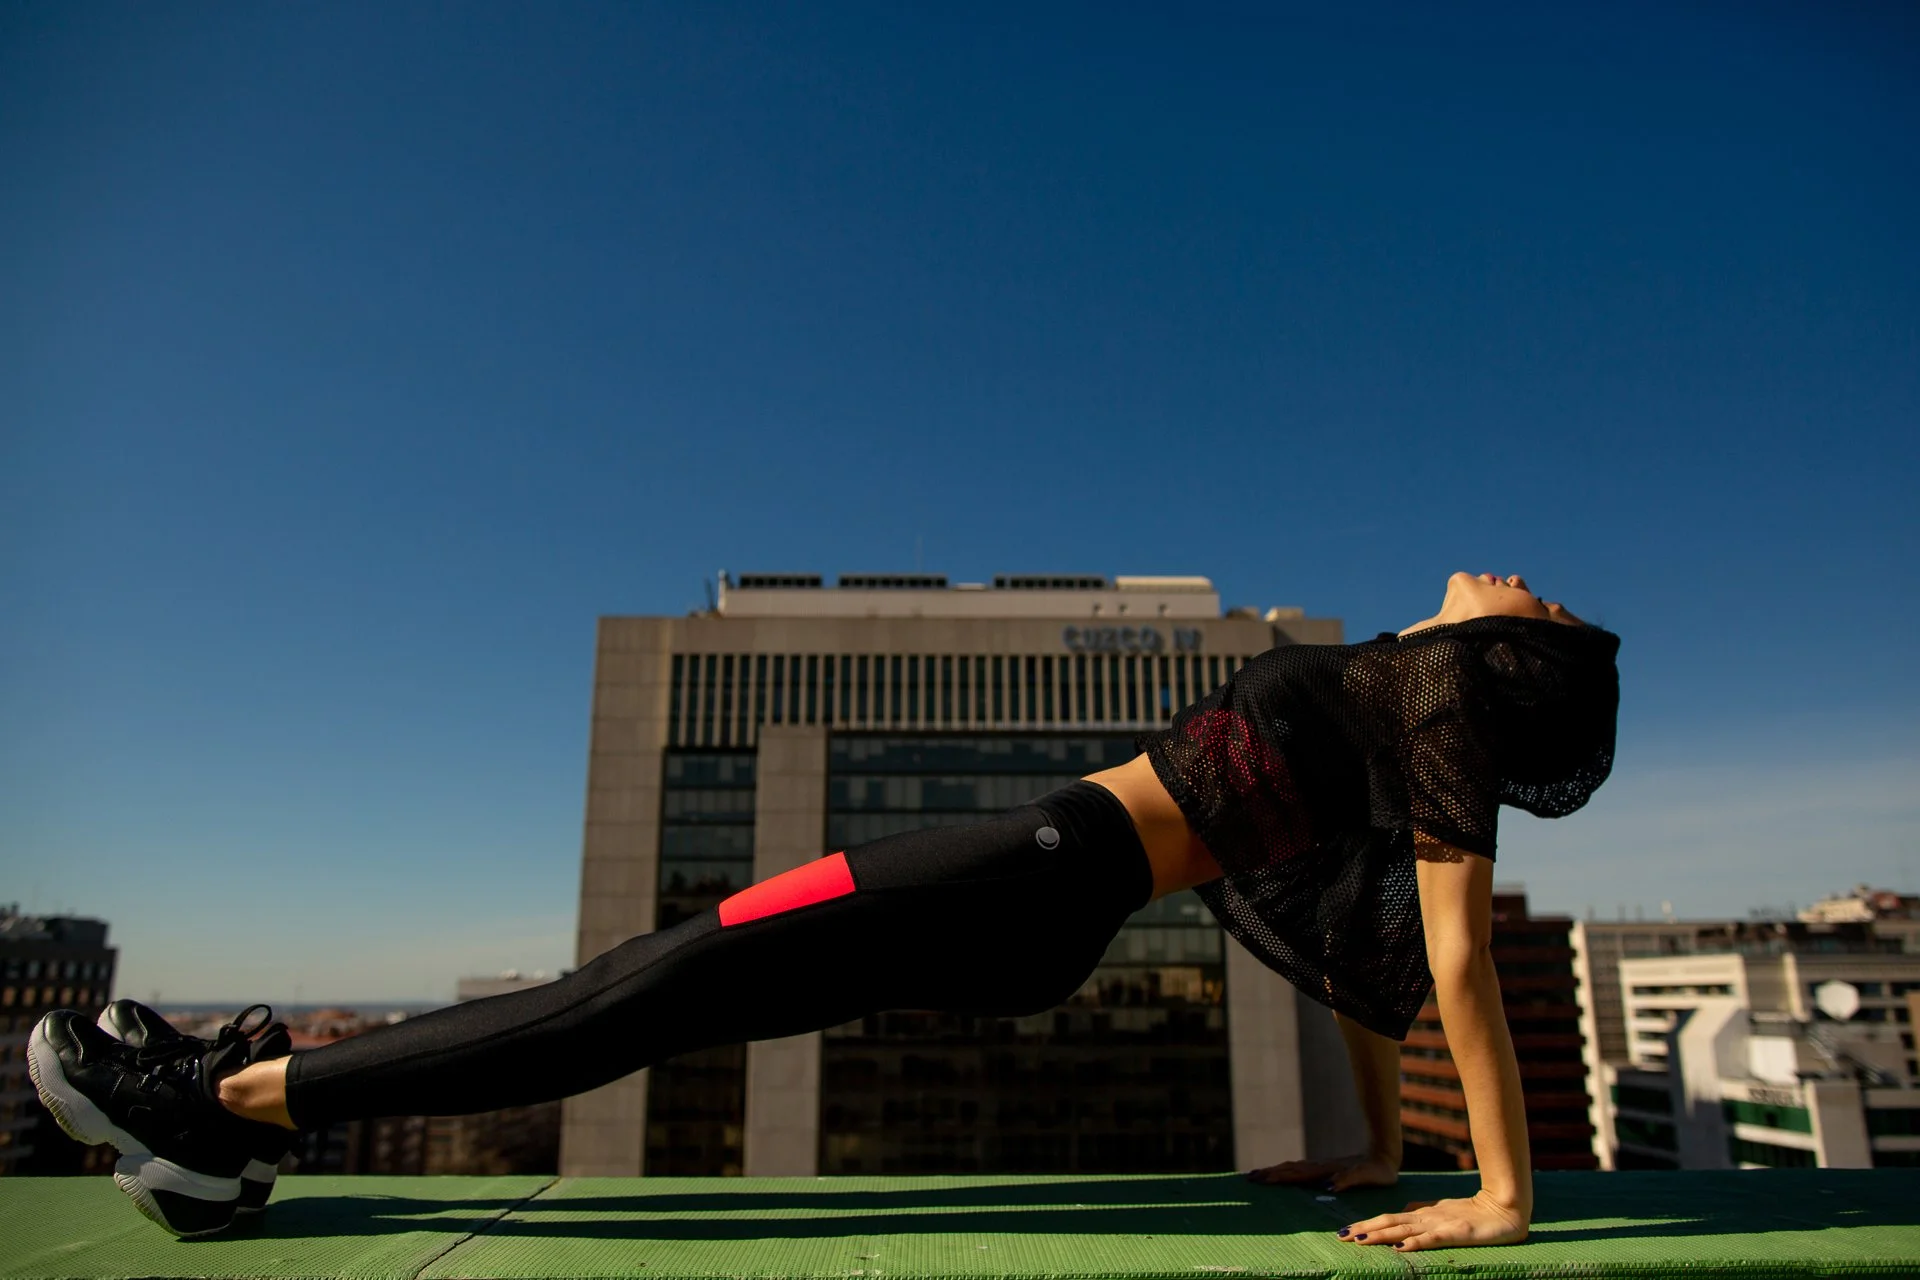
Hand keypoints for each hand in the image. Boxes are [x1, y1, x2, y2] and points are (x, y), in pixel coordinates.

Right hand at [1245, 1152, 1396, 1191]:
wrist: (1384, 1153)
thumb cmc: (1378, 1169)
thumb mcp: (1367, 1176)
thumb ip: (1350, 1179)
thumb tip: (1330, 1186)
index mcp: (1326, 1170)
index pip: (1296, 1174)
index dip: (1278, 1177)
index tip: (1259, 1179)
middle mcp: (1320, 1167)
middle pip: (1289, 1170)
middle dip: (1269, 1174)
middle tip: (1249, 1178)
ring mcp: (1322, 1166)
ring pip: (1293, 1168)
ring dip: (1275, 1172)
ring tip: (1259, 1175)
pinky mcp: (1326, 1169)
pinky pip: (1300, 1170)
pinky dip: (1287, 1172)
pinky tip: (1283, 1175)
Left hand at [1338, 1190, 1528, 1251]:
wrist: (1505, 1207)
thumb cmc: (1475, 1211)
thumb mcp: (1443, 1211)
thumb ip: (1423, 1211)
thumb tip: (1404, 1212)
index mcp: (1422, 1213)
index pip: (1389, 1218)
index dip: (1367, 1224)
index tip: (1346, 1231)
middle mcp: (1426, 1217)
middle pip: (1389, 1222)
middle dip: (1365, 1230)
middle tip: (1341, 1236)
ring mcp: (1439, 1224)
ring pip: (1403, 1229)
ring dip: (1380, 1235)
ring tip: (1359, 1240)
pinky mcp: (1455, 1232)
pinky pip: (1430, 1239)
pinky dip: (1413, 1243)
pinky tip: (1399, 1248)